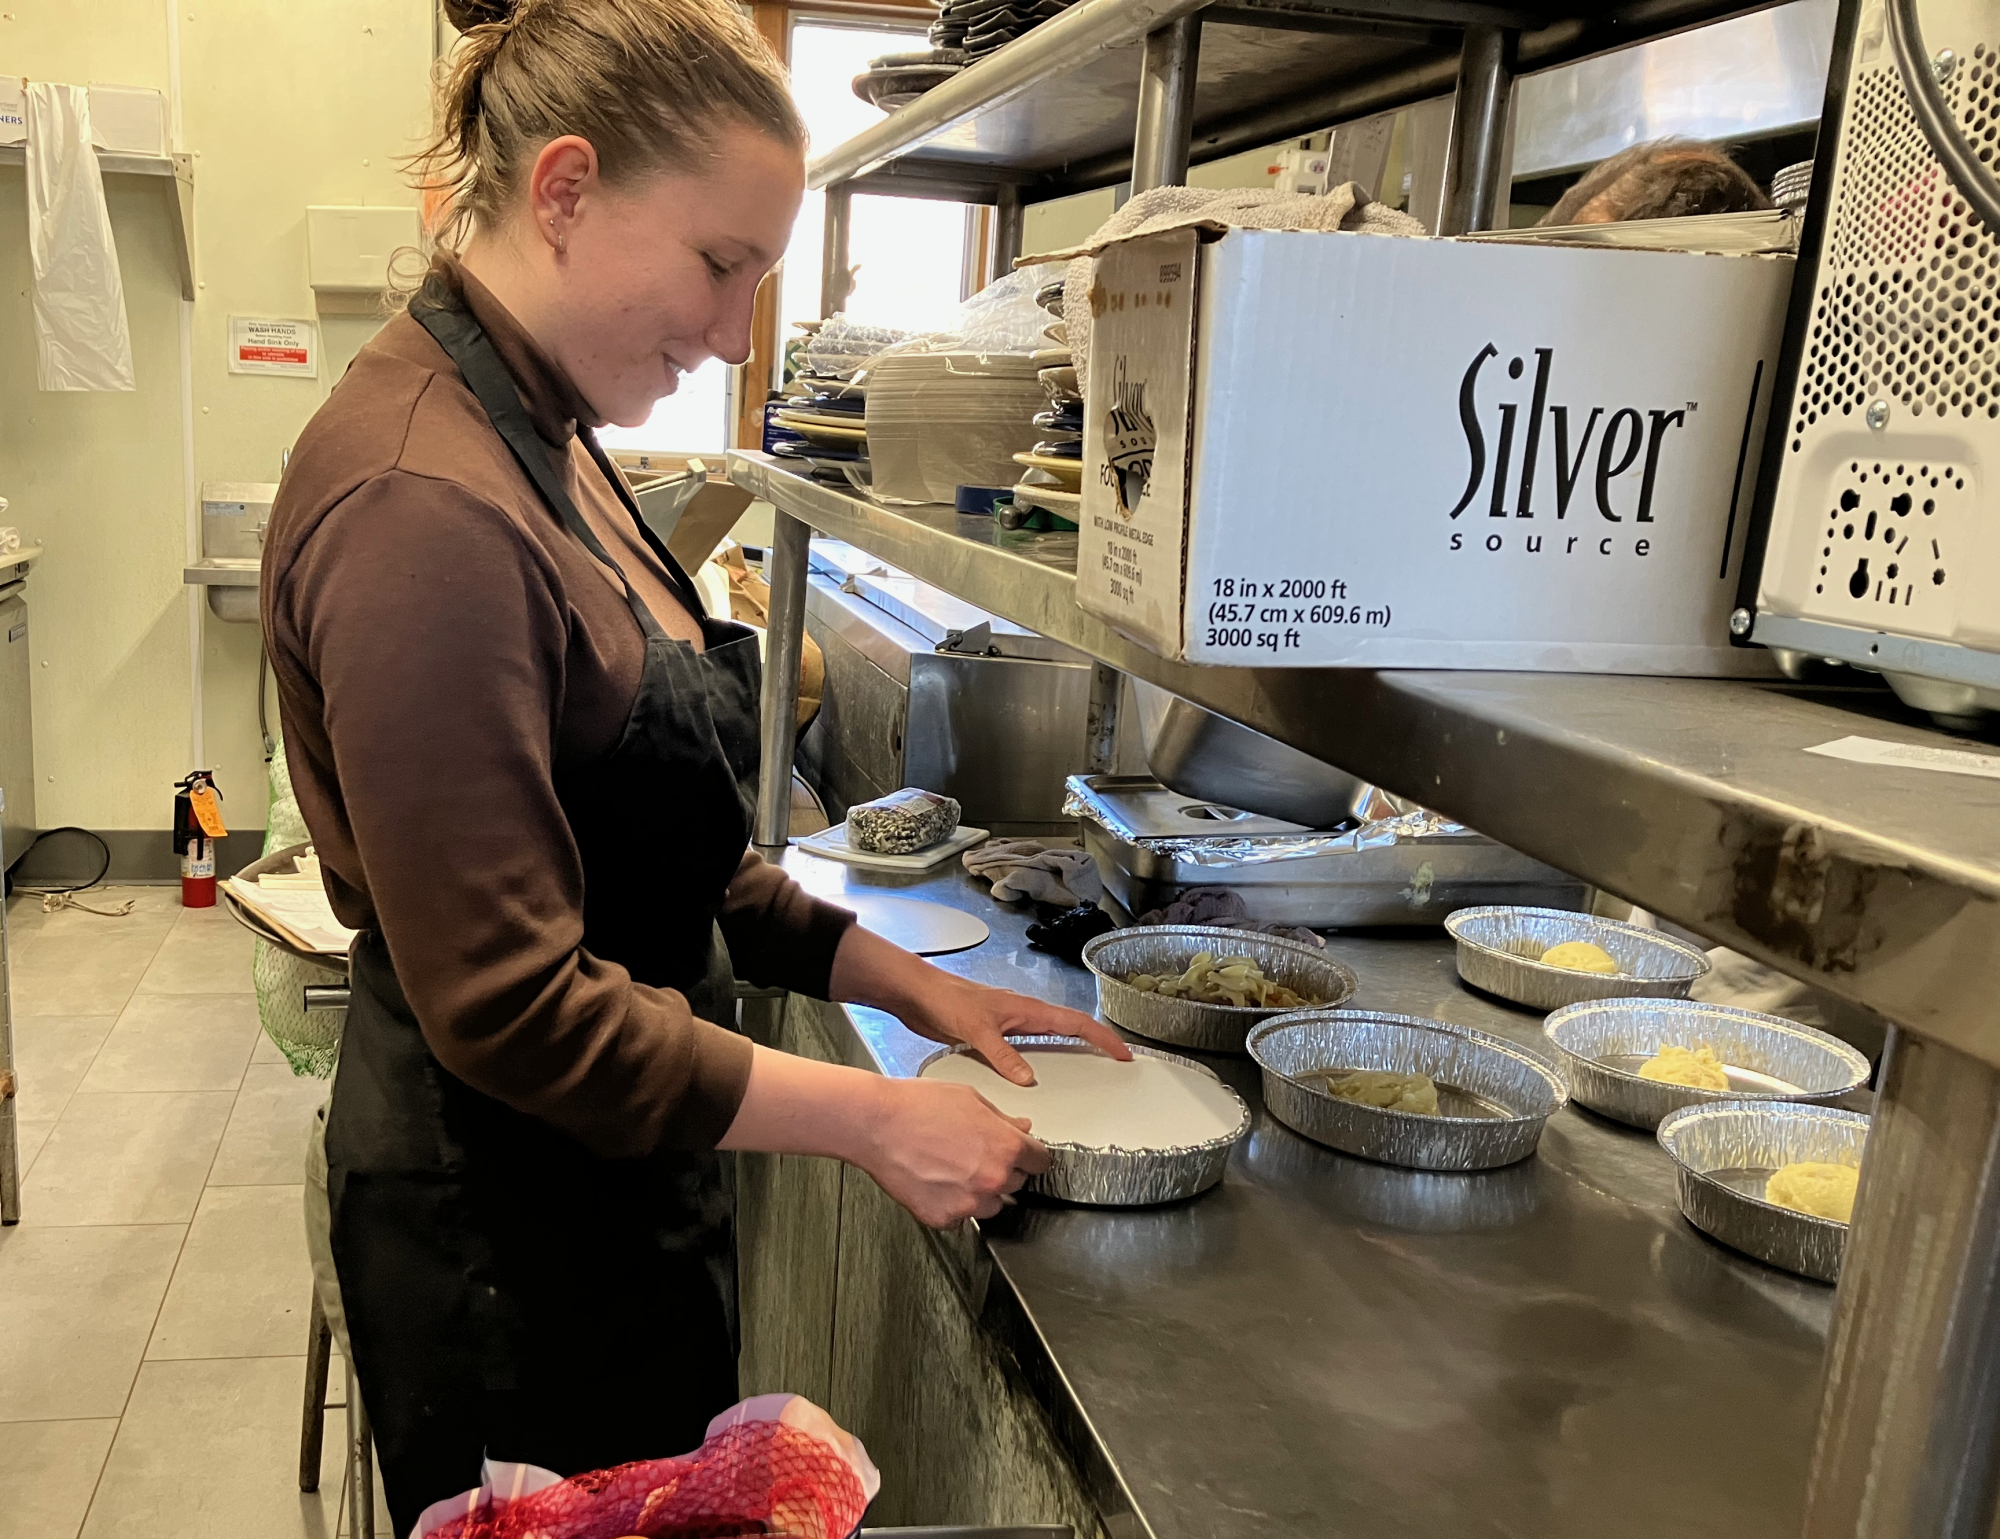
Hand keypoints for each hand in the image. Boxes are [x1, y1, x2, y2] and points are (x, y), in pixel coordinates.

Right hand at [856, 1074, 1049, 1225]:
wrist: (876, 1123)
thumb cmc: (917, 1106)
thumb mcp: (971, 1099)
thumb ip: (1003, 1120)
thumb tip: (1021, 1128)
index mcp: (1006, 1147)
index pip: (1041, 1162)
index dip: (1030, 1155)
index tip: (1024, 1156)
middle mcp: (993, 1179)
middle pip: (1017, 1184)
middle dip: (1002, 1170)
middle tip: (974, 1153)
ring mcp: (969, 1203)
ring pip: (991, 1205)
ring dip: (980, 1192)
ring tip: (952, 1168)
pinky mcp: (944, 1218)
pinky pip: (960, 1217)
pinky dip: (953, 1204)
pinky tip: (937, 1181)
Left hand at [894, 969, 1130, 1085]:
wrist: (917, 994)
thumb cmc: (946, 1001)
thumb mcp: (977, 1029)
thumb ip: (1003, 1055)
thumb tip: (1029, 1080)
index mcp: (1028, 1009)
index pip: (1076, 1022)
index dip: (1103, 1038)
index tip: (1123, 1053)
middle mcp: (1023, 1015)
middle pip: (1069, 1028)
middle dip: (1095, 1043)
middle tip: (1114, 1064)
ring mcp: (1009, 1024)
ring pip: (1049, 1038)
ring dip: (1070, 1051)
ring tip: (1086, 1073)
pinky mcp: (993, 1035)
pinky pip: (1026, 1049)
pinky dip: (1039, 1061)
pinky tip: (1034, 1080)